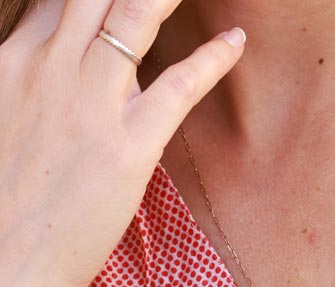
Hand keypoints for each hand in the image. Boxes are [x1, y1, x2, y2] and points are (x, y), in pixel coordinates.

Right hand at [0, 0, 244, 286]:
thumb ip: (24, 95)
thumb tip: (48, 93)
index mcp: (10, 63)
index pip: (57, 0)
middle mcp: (48, 69)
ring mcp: (90, 105)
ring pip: (136, 14)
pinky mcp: (128, 148)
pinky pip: (179, 87)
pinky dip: (213, 60)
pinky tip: (237, 42)